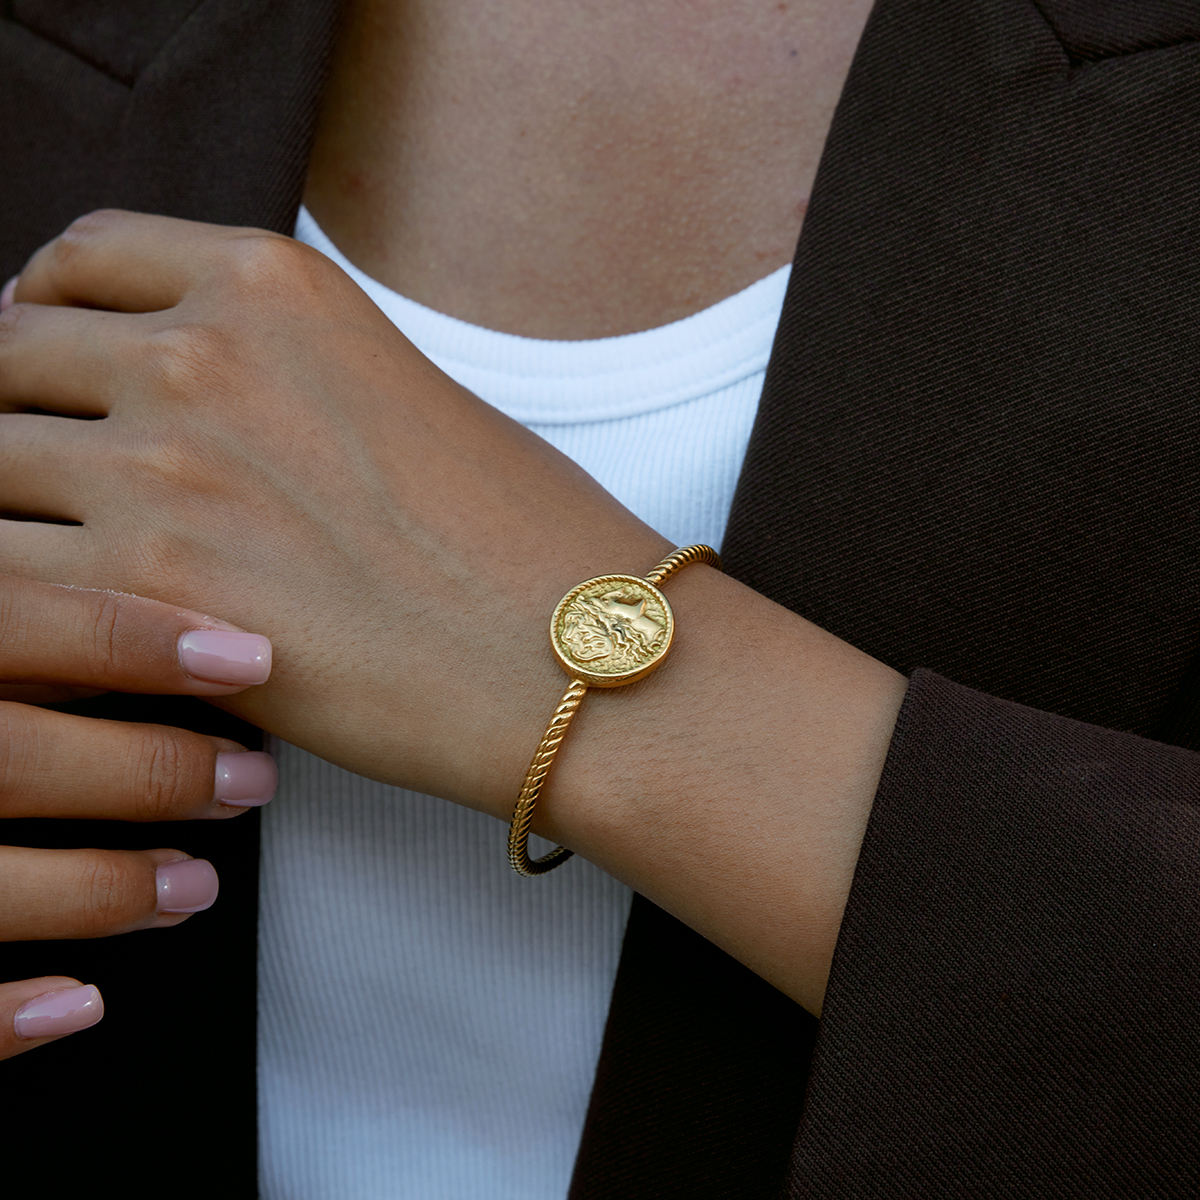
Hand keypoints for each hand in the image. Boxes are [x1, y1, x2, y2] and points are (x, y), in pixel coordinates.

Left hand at [0, 208, 670, 818]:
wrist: (576, 654)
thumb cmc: (519, 540)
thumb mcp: (400, 392)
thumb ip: (279, 373)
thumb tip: (191, 406)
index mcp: (272, 286)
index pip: (83, 258)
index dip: (46, 310)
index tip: (48, 358)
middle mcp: (202, 353)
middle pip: (12, 359)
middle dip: (22, 417)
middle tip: (62, 485)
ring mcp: (162, 466)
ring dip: (16, 515)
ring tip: (74, 566)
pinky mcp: (143, 589)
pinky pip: (0, 577)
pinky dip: (21, 603)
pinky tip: (78, 632)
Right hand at [0, 573, 275, 1059]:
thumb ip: (10, 602)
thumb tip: (136, 581)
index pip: (26, 622)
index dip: (141, 637)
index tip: (250, 658)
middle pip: (15, 753)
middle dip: (151, 771)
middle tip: (250, 780)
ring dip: (103, 888)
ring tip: (194, 888)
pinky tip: (80, 1003)